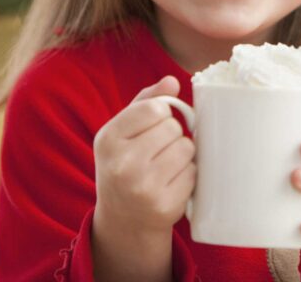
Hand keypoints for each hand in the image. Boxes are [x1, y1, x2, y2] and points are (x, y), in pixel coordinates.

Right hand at [93, 76, 196, 234]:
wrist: (124, 219)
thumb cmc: (125, 164)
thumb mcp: (122, 131)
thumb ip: (145, 101)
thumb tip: (172, 80)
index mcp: (108, 139)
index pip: (154, 108)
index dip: (161, 113)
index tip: (153, 125)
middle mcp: (122, 164)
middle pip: (173, 127)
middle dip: (172, 135)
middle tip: (158, 150)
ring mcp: (143, 188)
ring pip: (186, 148)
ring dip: (182, 154)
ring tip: (165, 165)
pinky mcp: (164, 206)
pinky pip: (193, 173)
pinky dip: (187, 175)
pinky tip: (171, 182)